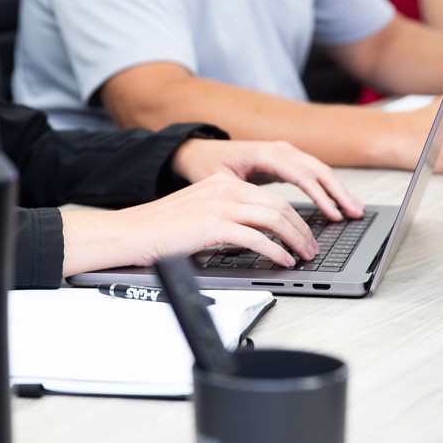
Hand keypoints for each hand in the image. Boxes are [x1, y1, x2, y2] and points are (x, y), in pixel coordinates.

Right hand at [60, 173, 322, 275]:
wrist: (132, 232)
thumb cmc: (161, 230)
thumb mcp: (200, 213)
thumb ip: (227, 216)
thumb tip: (257, 236)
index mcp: (222, 182)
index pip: (270, 197)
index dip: (294, 217)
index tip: (303, 234)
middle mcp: (224, 188)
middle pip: (278, 206)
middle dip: (301, 229)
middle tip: (311, 248)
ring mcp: (219, 205)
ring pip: (273, 219)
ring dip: (295, 240)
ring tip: (303, 256)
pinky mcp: (213, 225)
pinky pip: (256, 238)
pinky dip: (275, 251)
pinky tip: (282, 260)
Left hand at [171, 138, 363, 220]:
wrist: (199, 150)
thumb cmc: (206, 164)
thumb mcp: (218, 182)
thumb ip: (239, 196)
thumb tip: (258, 218)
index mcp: (265, 152)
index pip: (300, 174)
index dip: (320, 196)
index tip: (333, 214)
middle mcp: (279, 148)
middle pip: (318, 169)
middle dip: (339, 192)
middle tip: (355, 214)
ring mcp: (284, 152)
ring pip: (319, 170)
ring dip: (338, 190)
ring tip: (355, 210)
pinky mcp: (286, 161)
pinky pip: (312, 173)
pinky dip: (327, 187)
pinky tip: (337, 203)